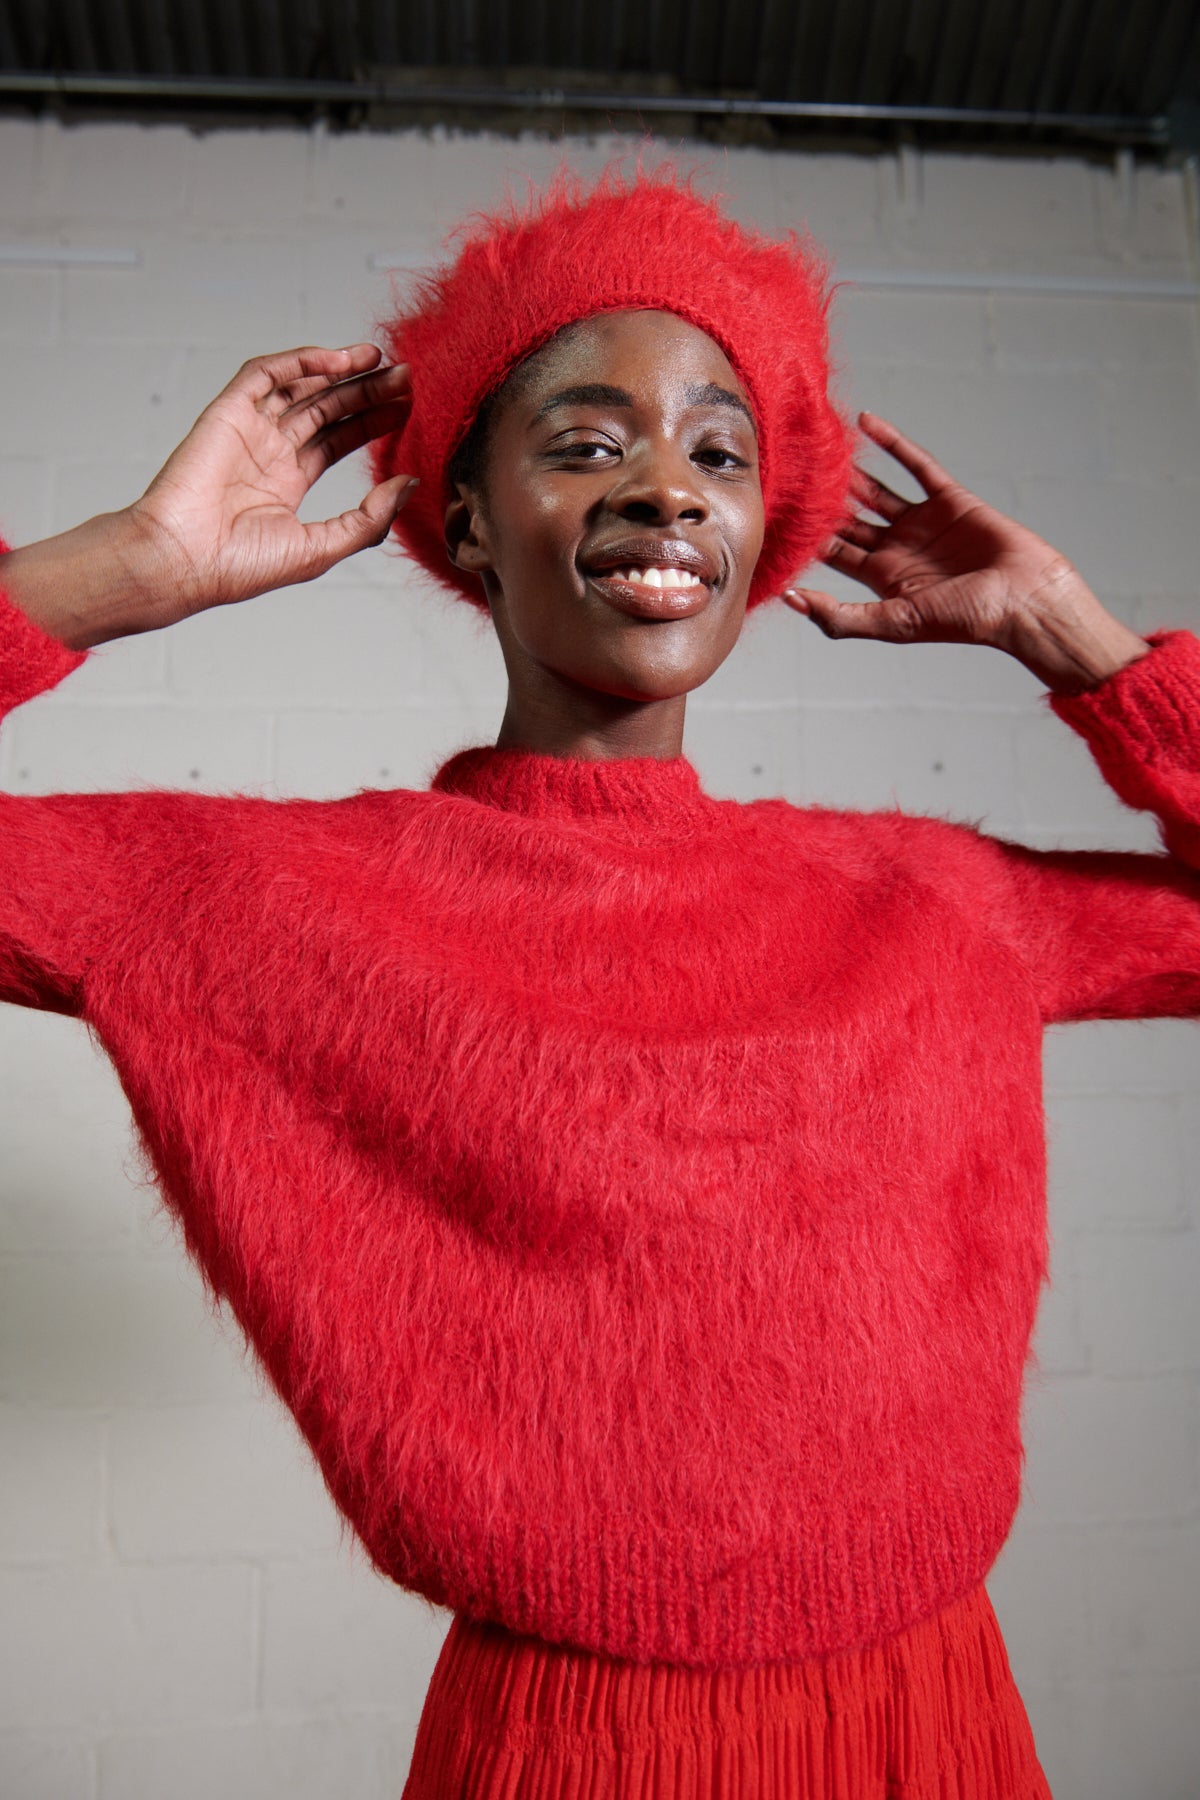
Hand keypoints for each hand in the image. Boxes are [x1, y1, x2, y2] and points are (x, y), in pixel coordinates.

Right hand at [128, 343, 414, 624]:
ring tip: (380, 359)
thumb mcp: (322, 547)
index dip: (372, 420)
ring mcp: (249, 429)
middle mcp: (269, 450)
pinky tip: (339, 360)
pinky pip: (267, 374)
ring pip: (302, 386)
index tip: (406, 407)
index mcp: (288, 481)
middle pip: (327, 408)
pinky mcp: (228, 412)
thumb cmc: (241, 567)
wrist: (182, 561)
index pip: (338, 439)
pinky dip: (302, 362)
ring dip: (341, 370)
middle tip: (407, 376)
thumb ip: (369, 519)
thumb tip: (409, 484)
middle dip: (366, 391)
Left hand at [782, 412, 1148, 692]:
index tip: (775, 512)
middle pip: (851, 519)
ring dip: (850, 472)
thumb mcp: (895, 624)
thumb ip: (842, 617)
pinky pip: (915, 465)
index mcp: (882, 579)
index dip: (806, 535)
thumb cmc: (964, 621)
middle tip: (788, 472)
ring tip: (819, 447)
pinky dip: (893, 444)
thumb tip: (792, 600)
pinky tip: (867, 422)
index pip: (835, 552)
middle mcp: (898, 550)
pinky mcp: (949, 499)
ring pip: (877, 491)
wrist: (1023, 601)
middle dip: (823, 501)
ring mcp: (923, 523)